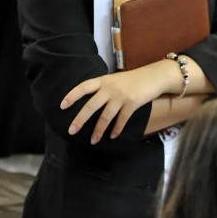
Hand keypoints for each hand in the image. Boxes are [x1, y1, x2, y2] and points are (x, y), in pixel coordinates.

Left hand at [61, 61, 180, 143]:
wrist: (154, 76)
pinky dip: (116, 129)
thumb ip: (104, 88)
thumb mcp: (116, 80)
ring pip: (105, 116)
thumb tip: (91, 102)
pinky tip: (112, 136)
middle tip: (71, 131)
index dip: (72, 96)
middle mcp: (110, 88)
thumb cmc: (134, 79)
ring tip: (93, 141)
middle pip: (91, 106)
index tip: (62, 106)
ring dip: (98, 130)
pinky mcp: (132, 104)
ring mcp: (121, 96)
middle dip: (80, 120)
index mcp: (103, 80)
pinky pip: (121, 120)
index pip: (83, 87)